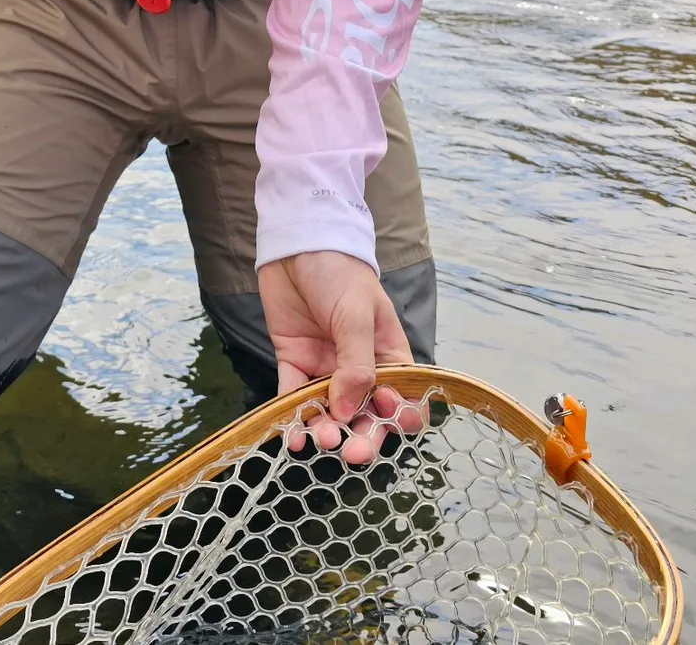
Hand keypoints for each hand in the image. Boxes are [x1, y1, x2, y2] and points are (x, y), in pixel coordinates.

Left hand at [258, 251, 419, 463]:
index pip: (403, 399)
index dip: (398, 417)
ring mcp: (326, 368)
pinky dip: (293, 419)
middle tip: (350, 450)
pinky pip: (295, 398)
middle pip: (366, 416)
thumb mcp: (357, 314)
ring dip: (327, 431)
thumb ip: (356, 364)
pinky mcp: (295, 363)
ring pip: (330, 412)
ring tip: (318, 439)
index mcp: (389, 356)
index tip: (384, 418)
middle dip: (361, 437)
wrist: (297, 245)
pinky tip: (292, 437)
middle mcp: (359, 369)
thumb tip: (348, 410)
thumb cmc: (339, 273)